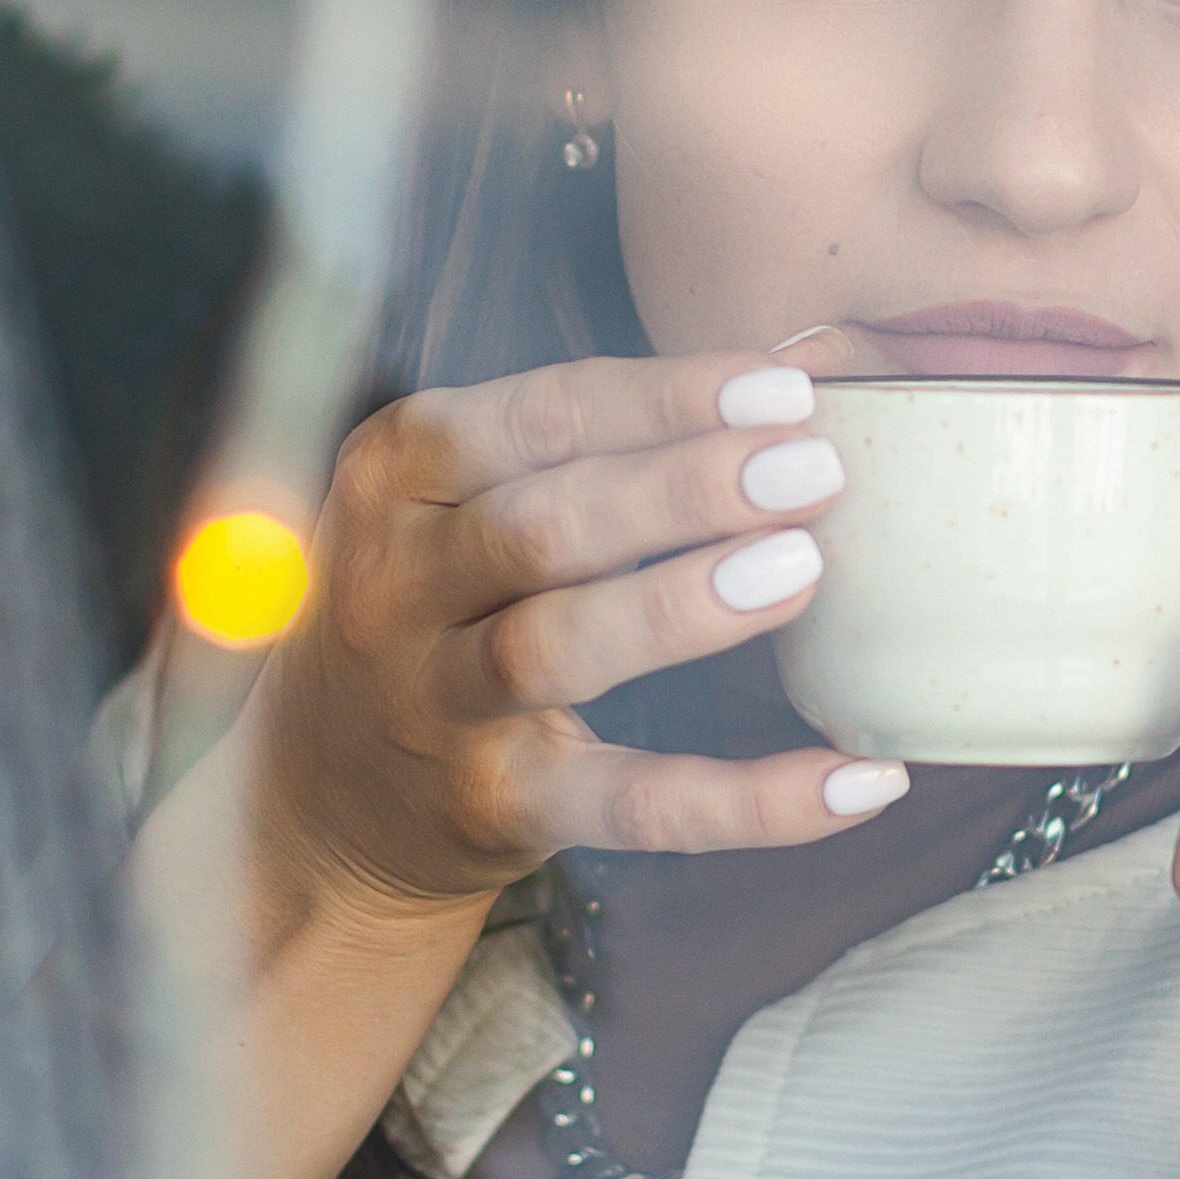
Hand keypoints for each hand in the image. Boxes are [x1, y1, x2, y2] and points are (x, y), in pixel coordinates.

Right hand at [243, 348, 896, 923]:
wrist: (321, 791)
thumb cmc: (439, 601)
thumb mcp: (459, 500)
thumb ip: (591, 440)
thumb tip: (803, 369)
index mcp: (393, 476)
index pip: (537, 418)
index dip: (664, 399)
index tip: (784, 390)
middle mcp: (395, 585)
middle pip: (540, 526)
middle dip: (680, 489)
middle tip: (811, 467)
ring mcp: (437, 703)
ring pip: (557, 648)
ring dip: (683, 606)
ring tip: (802, 568)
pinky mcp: (494, 808)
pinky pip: (634, 804)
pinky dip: (752, 802)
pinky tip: (858, 781)